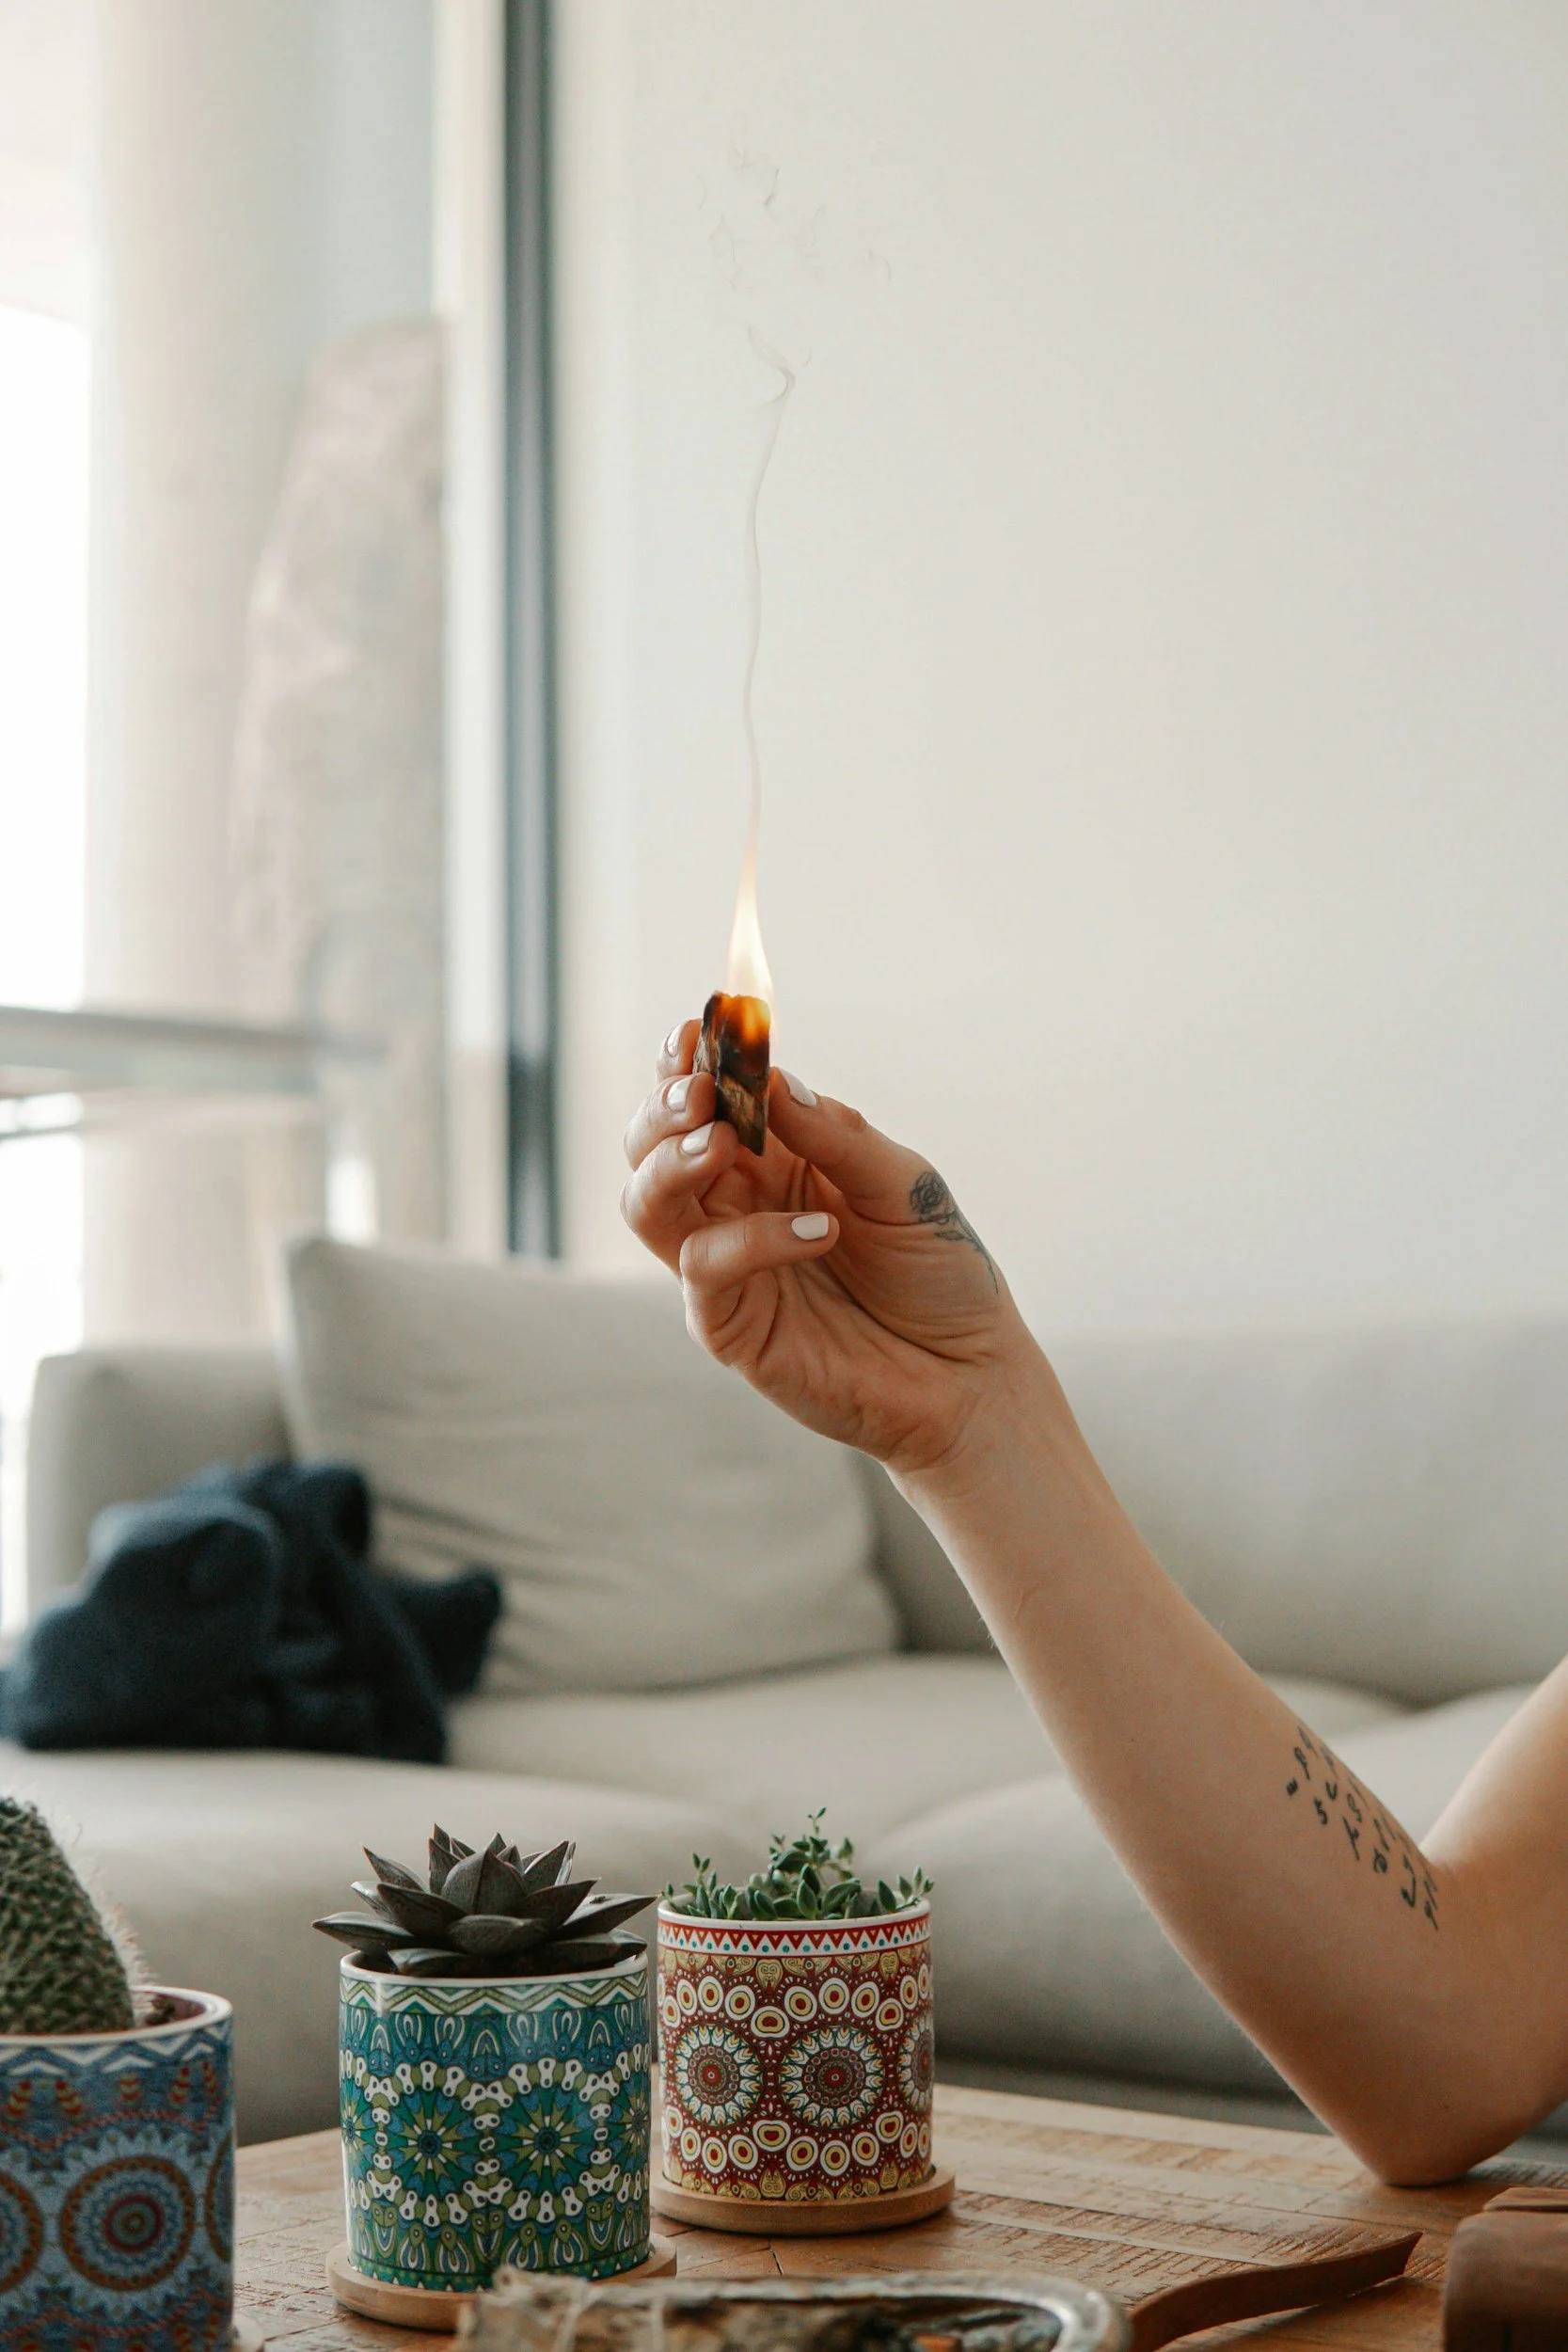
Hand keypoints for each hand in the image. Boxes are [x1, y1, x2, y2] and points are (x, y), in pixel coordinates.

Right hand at [620, 1020, 1039, 1477]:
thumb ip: (836, 1135)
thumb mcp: (903, 1184)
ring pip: (647, 1205)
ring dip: (671, 1163)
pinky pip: (706, 1269)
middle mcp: (734, 1206)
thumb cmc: (937, 1272)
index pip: (705, 1099)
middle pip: (650, 1146)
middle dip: (662, 1109)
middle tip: (700, 1092)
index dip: (688, 1063)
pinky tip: (820, 1230)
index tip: (696, 1028)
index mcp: (770, 1159)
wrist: (967, 1373)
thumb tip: (775, 1081)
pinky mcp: (730, 1326)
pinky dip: (753, 1238)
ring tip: (720, 1141)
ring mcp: (726, 1268)